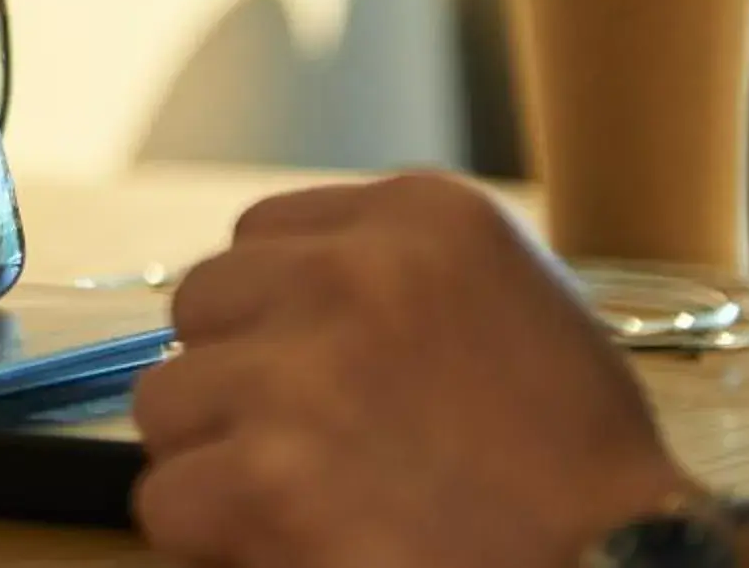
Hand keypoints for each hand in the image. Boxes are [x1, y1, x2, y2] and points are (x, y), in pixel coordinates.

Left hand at [132, 173, 694, 567]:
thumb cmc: (582, 467)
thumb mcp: (513, 306)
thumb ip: (396, 279)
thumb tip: (272, 300)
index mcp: (423, 214)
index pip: (261, 237)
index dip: (274, 320)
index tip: (316, 375)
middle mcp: (353, 271)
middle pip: (201, 307)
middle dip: (235, 381)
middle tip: (306, 448)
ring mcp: (304, 369)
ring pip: (167, 401)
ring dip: (217, 461)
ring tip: (307, 504)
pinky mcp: (268, 473)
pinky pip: (167, 497)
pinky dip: (211, 538)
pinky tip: (289, 547)